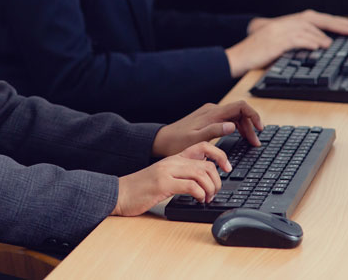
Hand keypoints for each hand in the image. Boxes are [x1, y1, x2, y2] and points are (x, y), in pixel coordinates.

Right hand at [112, 142, 229, 215]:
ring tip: (207, 198)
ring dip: (210, 189)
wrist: (120, 193)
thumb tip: (203, 179)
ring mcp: (167, 172)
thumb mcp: (164, 176)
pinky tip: (198, 200)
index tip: (227, 168)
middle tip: (214, 192)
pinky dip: (200, 194)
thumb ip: (182, 173)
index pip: (203, 147)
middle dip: (217, 180)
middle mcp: (172, 161)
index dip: (220, 155)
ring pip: (201, 174)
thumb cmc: (141, 188)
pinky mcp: (163, 184)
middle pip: (207, 164)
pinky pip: (191, 186)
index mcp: (174, 158)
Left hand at [152, 100, 263, 156]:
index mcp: (212, 113)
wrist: (162, 140)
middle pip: (240, 112)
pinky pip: (228, 119)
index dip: (253, 115)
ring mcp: (211, 113)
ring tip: (250, 143)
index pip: (240, 106)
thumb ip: (214, 131)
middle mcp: (213, 110)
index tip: (259, 128)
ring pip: (235, 116)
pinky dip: (237, 128)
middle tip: (255, 143)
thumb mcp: (196, 140)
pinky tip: (239, 138)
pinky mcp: (209, 118)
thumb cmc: (177, 142)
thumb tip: (232, 126)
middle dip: (251, 126)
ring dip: (245, 128)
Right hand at [226, 10, 347, 77]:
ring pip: (309, 27)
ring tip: (339, 41)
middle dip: (341, 24)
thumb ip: (299, 41)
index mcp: (288, 22)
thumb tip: (322, 43)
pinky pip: (297, 38)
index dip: (338, 22)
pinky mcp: (276, 40)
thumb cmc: (257, 54)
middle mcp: (286, 22)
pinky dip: (310, 41)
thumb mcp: (280, 45)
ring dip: (325, 34)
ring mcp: (280, 30)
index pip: (318, 18)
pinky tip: (320, 46)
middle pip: (318, 19)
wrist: (237, 57)